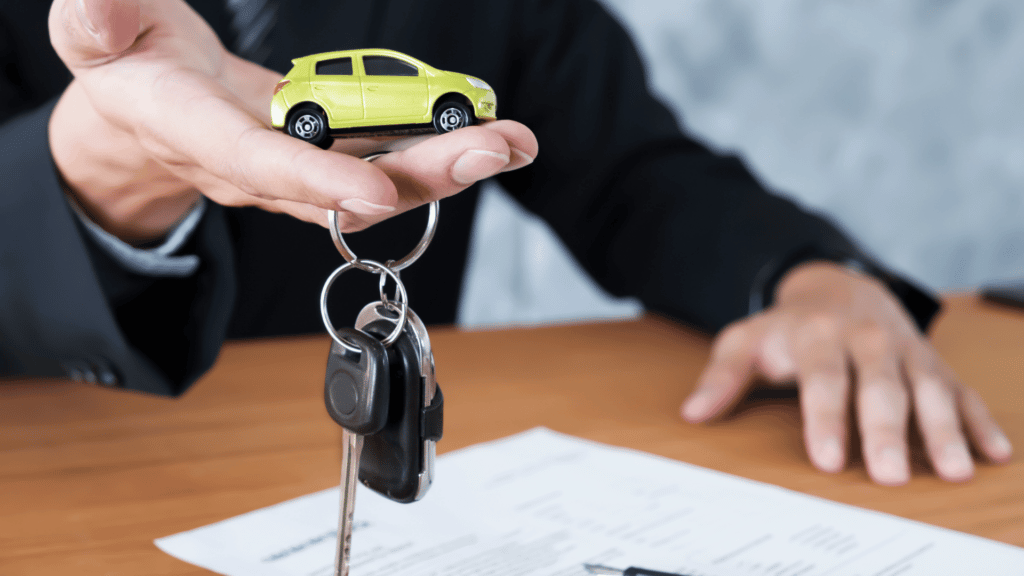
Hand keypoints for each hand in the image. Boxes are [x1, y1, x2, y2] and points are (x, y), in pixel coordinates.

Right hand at [48, 0, 535, 242]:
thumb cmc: (125, 65)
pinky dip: (435, 151)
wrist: (144, 115)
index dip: (317, 178)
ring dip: (448, 165)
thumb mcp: (91, 32)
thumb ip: (96, 19)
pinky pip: (383, 160)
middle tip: (494, 150)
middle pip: (344, 182)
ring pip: (376, 178)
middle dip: (422, 172)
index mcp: (198, 134)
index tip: (375, 189)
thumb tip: (98, 8)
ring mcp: (299, 168)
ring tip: (514, 144)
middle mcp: (258, 167)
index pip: (260, 163)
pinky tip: (486, 136)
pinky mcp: (325, 156)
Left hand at [682, 262, 1012, 484]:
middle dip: (886, 432)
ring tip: (953, 470)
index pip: (823, 379)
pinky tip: (992, 452)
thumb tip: (693, 413)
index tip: (827, 460)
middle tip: (889, 476)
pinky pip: (961, 390)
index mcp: (818, 335)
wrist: (838, 287)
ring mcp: (906, 351)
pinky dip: (978, 420)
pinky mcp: (933, 363)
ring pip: (929, 389)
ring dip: (943, 430)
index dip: (825, 420)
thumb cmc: (788, 327)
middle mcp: (868, 340)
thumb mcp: (746, 341)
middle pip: (880, 387)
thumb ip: (722, 376)